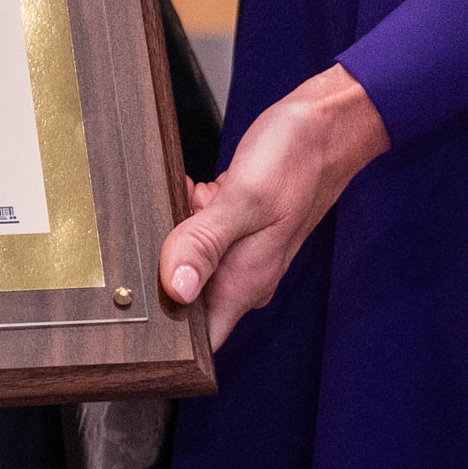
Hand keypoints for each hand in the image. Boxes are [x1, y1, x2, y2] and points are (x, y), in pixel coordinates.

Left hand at [159, 65, 388, 351]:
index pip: (203, 343)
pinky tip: (192, 188)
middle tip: (159, 234)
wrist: (329, 124)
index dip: (170, 345)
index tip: (138, 323)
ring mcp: (241, 251)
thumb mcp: (246, 199)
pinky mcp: (237, 225)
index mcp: (246, 283)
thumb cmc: (298, 160)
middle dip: (162, 273)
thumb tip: (176, 289)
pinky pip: (200, 232)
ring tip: (184, 201)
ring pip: (190, 261)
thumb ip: (206, 244)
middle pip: (187, 300)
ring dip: (176, 235)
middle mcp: (243, 275)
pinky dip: (188, 212)